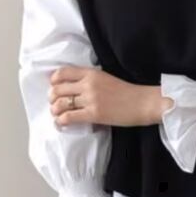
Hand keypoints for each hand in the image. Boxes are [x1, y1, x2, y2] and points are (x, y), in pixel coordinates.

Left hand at [48, 66, 172, 127]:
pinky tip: (61, 123)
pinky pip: (69, 117)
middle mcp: (88, 84)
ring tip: (57, 114)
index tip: (54, 87)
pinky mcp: (94, 114)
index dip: (54, 81)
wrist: (143, 103)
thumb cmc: (128, 92)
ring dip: (55, 110)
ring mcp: (90, 99)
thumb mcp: (106, 78)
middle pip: (58, 89)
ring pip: (61, 104)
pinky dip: (61, 121)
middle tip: (54, 104)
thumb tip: (74, 88)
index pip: (62, 73)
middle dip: (52, 98)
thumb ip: (90, 80)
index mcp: (91, 73)